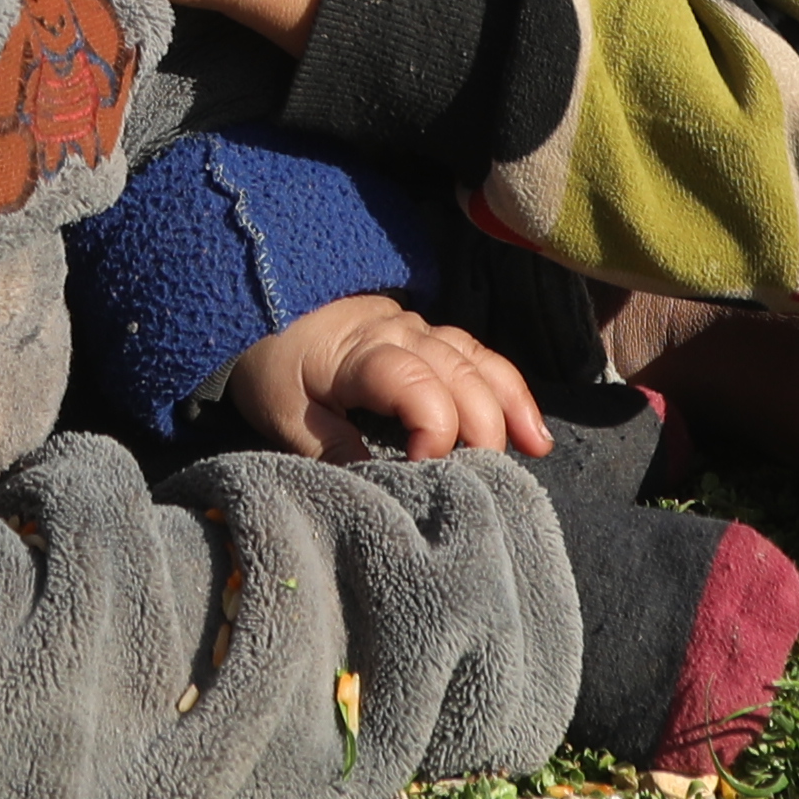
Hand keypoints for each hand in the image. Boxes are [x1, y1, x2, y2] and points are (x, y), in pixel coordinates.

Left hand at [220, 291, 548, 462]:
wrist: (262, 304)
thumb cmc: (275, 366)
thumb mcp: (285, 416)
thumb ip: (332, 452)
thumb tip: (381, 494)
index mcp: (360, 351)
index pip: (414, 382)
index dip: (433, 429)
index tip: (423, 474)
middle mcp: (400, 332)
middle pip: (459, 373)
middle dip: (482, 427)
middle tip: (486, 481)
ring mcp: (420, 329)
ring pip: (478, 360)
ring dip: (510, 404)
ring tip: (536, 448)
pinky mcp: (429, 335)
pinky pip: (479, 356)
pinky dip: (508, 388)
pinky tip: (528, 426)